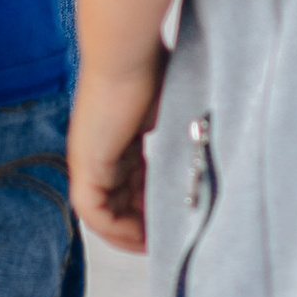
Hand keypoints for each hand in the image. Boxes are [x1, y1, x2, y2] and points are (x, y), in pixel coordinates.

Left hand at [68, 50, 165, 251]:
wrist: (127, 50)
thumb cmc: (152, 64)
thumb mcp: (171, 106)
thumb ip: (179, 128)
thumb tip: (211, 141)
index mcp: (118, 135)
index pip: (131, 181)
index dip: (150, 204)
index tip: (174, 217)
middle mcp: (98, 149)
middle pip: (117, 200)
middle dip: (142, 224)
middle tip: (169, 240)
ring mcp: (88, 157)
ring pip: (103, 212)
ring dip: (128, 233)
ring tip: (157, 246)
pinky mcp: (85, 164)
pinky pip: (93, 212)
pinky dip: (114, 229)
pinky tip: (140, 238)